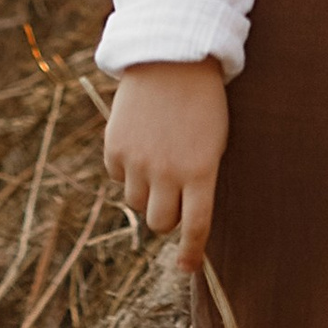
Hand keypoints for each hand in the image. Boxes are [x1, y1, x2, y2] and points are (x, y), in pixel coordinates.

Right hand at [104, 58, 229, 272]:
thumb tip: (181, 219)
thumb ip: (198, 180)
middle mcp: (167, 172)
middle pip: (159, 223)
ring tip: (157, 158)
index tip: (188, 268)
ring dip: (146, 191)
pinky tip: (139, 142)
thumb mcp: (213, 143)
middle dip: (166, 216)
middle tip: (173, 196)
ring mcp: (137, 161)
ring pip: (136, 203)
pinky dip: (127, 169)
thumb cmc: (202, 103)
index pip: (195, 227)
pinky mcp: (114, 148)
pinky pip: (117, 177)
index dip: (191, 253)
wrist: (171, 58)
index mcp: (201, 172)